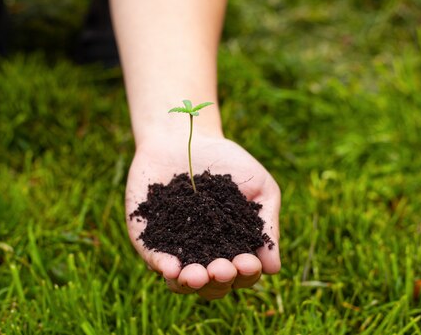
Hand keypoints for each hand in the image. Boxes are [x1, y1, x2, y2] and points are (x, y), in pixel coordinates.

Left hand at [125, 132, 280, 299]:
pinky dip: (162, 266)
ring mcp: (174, 248)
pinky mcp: (146, 236)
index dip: (247, 273)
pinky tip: (171, 267)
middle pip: (213, 285)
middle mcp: (203, 254)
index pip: (242, 273)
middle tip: (222, 268)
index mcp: (232, 247)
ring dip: (190, 283)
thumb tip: (274, 268)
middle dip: (219, 281)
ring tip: (197, 275)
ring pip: (182, 281)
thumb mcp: (260, 187)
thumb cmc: (228, 162)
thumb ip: (266, 223)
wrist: (186, 136)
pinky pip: (153, 258)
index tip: (248, 261)